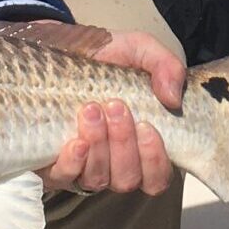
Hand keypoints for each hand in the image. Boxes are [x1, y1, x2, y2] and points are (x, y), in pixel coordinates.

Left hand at [36, 30, 183, 195]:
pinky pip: (65, 177)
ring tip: (92, 110)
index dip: (155, 161)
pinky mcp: (55, 165)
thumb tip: (173, 99)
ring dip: (99, 146)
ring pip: (98, 178)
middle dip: (123, 144)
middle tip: (116, 106)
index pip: (157, 177)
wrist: (64, 49)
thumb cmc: (107, 56)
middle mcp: (115, 164)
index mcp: (141, 145)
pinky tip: (76, 142)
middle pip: (127, 178)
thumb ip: (165, 66)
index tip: (146, 126)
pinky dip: (73, 163)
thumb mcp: (140, 50)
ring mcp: (84, 167)